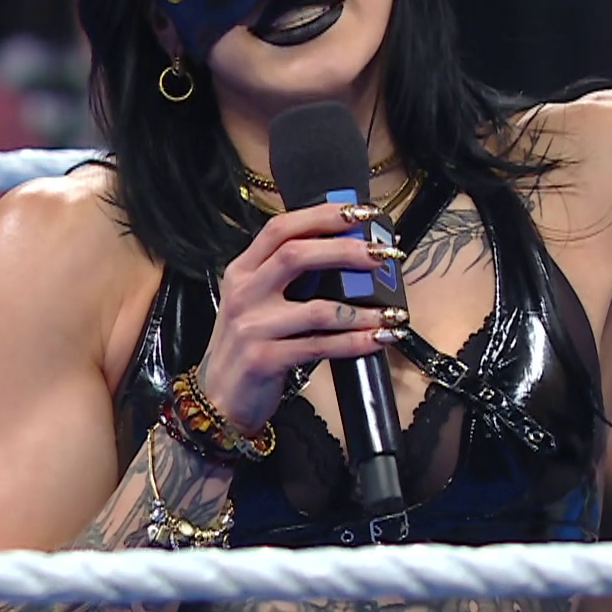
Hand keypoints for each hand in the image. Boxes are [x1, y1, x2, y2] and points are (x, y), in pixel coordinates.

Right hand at [198, 202, 407, 433]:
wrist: (219, 399)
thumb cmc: (251, 344)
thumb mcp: (262, 302)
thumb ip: (296, 277)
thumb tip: (357, 253)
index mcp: (244, 270)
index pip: (281, 229)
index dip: (323, 215)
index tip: (362, 213)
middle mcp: (244, 292)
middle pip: (295, 255)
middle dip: (346, 250)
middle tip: (383, 256)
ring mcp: (252, 326)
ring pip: (316, 308)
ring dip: (363, 310)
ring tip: (393, 313)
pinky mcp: (263, 359)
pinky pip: (320, 346)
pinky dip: (355, 342)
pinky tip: (378, 338)